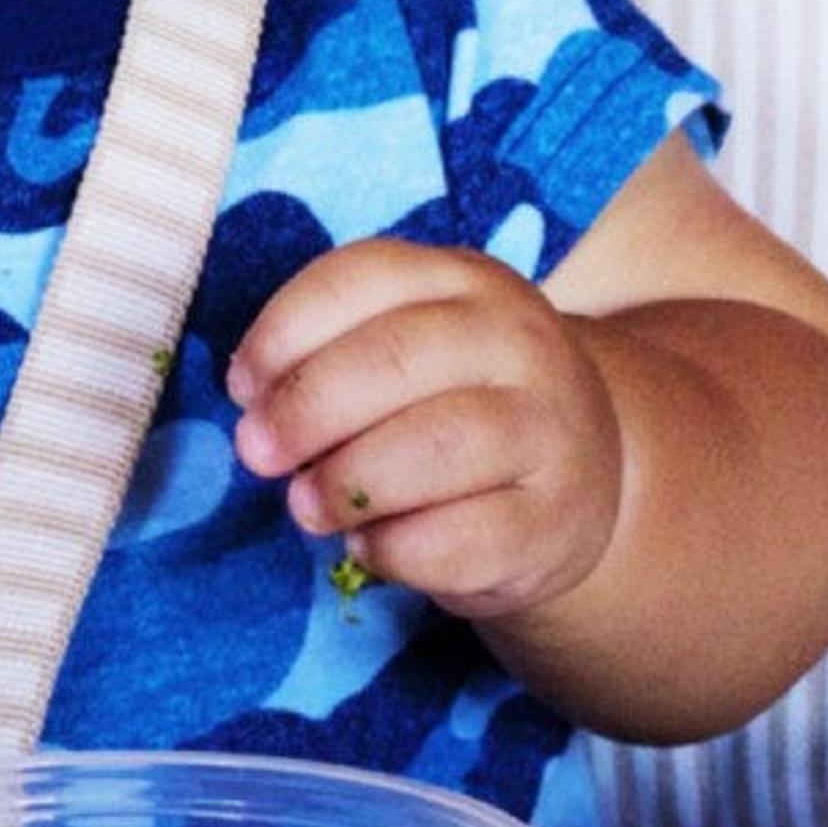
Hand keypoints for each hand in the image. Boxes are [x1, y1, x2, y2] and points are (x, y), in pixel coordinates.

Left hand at [225, 240, 622, 622]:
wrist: (584, 475)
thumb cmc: (460, 402)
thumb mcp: (412, 347)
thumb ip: (335, 353)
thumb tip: (254, 404)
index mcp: (465, 281)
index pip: (362, 278)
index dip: (283, 333)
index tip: (243, 387)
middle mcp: (517, 342)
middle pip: (393, 359)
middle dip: (305, 410)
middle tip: (258, 453)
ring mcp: (547, 430)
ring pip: (431, 446)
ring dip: (345, 483)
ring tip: (306, 506)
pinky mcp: (554, 520)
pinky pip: (459, 537)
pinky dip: (393, 548)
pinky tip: (368, 545)